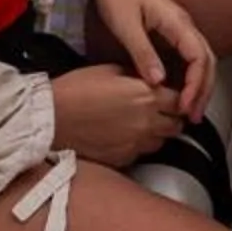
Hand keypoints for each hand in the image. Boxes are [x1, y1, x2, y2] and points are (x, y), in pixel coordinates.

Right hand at [49, 65, 186, 165]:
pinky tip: (125, 138)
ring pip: (161, 142)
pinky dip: (138, 147)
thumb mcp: (111, 70)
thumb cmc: (75, 90)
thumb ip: (138, 78)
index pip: (180, 101)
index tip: (173, 98)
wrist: (51, 118)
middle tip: (162, 113)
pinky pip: (140, 154)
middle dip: (172, 118)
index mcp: (145, 96)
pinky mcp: (122, 159)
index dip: (178, 99)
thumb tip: (150, 82)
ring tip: (142, 126)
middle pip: (177, 125)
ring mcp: (135, 144)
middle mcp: (146, 122)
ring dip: (157, 134)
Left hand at [89, 0, 217, 120]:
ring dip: (197, 85)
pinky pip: (185, 58)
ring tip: (187, 110)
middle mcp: (183, 26)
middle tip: (192, 116)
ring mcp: (177, 28)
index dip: (195, 85)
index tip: (183, 105)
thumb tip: (158, 82)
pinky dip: (186, 77)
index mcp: (178, 23)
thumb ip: (142, 53)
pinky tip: (175, 91)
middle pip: (207, 61)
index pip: (200, 58)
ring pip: (199, 60)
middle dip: (203, 90)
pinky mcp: (167, 31)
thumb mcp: (126, 24)